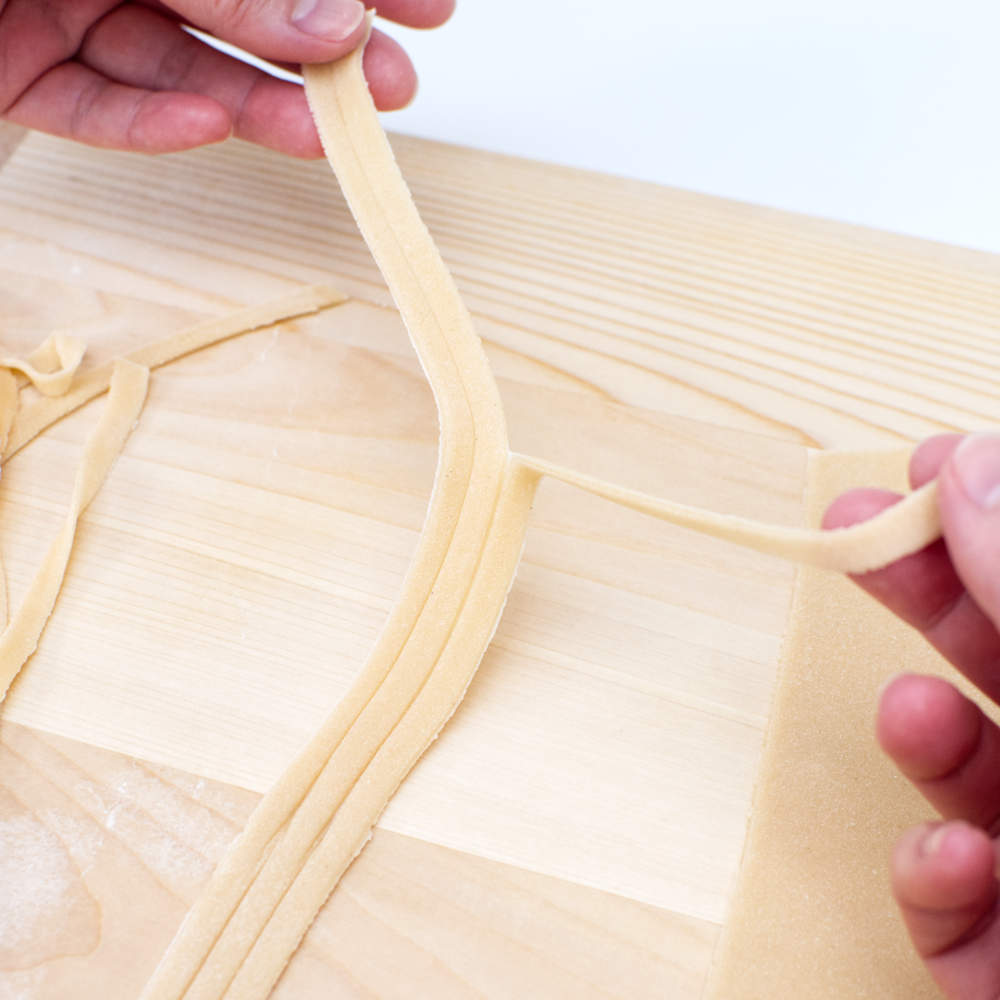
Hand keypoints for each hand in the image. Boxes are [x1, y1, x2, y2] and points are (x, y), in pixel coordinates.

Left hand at [0, 0, 453, 155]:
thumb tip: (332, 18)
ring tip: (333, 130)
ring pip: (173, 55)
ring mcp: (47, 1)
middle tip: (389, 81)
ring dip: (255, 97)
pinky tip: (210, 124)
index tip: (424, 0)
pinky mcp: (14, 72)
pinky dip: (152, 122)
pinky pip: (97, 102)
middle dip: (312, 38)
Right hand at [825, 433, 999, 998]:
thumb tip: (972, 468)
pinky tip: (955, 866)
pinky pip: (950, 900)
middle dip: (924, 594)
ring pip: (966, 776)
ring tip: (908, 713)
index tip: (927, 468)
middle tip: (850, 529)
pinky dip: (931, 879)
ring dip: (924, 737)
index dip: (993, 515)